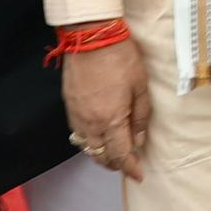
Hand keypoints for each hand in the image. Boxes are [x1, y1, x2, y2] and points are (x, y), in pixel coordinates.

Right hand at [65, 34, 152, 175]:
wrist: (89, 36)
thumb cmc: (120, 57)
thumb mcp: (140, 86)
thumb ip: (140, 116)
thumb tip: (139, 140)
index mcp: (111, 120)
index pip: (120, 155)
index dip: (130, 168)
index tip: (138, 175)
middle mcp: (91, 123)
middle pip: (101, 155)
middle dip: (115, 164)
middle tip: (127, 163)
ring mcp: (77, 115)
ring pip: (87, 147)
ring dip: (100, 154)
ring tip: (113, 153)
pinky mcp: (69, 105)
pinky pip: (77, 133)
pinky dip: (88, 141)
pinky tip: (97, 135)